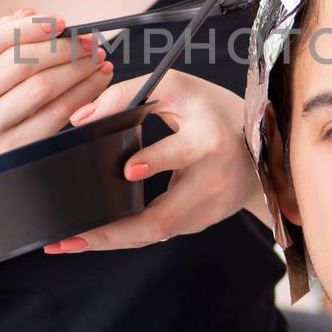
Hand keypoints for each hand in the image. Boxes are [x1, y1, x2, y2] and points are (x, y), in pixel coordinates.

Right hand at [0, 7, 114, 162]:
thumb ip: (3, 35)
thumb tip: (31, 14)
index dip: (29, 27)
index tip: (61, 21)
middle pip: (20, 63)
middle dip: (62, 47)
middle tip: (89, 41)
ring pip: (42, 87)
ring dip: (78, 68)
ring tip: (97, 58)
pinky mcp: (13, 150)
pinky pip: (57, 113)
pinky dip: (83, 93)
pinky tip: (96, 80)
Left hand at [43, 68, 269, 253]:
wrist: (264, 147)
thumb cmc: (211, 111)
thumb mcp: (178, 89)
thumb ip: (128, 94)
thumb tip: (80, 119)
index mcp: (209, 137)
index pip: (184, 151)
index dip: (158, 160)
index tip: (129, 169)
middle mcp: (212, 178)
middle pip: (164, 217)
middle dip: (114, 231)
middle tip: (71, 237)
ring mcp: (208, 207)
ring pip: (155, 233)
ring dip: (110, 240)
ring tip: (67, 242)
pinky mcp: (201, 222)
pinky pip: (158, 232)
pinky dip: (124, 236)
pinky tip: (92, 237)